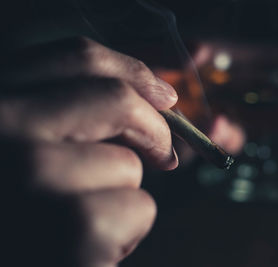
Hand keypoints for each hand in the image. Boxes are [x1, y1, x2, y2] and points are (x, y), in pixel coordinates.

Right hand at [0, 36, 177, 265]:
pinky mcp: (76, 228)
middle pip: (117, 99)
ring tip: (81, 219)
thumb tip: (157, 99)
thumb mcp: (22, 144)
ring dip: (121, 194)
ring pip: (128, 162)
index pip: (78, 57)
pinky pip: (140, 207)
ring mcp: (34, 175)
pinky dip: (129, 230)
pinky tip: (89, 247)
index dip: (135, 73)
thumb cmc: (21, 211)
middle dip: (154, 128)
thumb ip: (68, 112)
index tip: (165, 95)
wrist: (12, 261)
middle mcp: (2, 125)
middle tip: (163, 154)